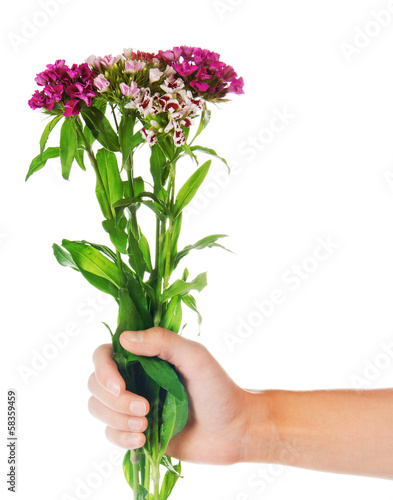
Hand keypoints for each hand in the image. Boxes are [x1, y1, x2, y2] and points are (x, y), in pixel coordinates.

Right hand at [88, 327, 272, 464]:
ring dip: (117, 420)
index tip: (119, 386)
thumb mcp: (195, 358)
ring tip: (145, 425)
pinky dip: (120, 438)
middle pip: (95, 384)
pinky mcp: (136, 431)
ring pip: (97, 409)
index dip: (103, 369)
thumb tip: (123, 339)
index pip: (104, 354)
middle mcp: (134, 378)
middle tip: (144, 409)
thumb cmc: (218, 389)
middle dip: (114, 401)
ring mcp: (133, 405)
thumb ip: (163, 342)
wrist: (233, 430)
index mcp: (144, 356)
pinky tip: (142, 440)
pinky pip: (109, 434)